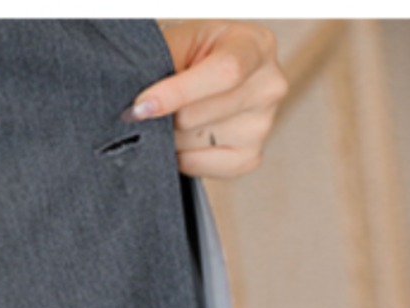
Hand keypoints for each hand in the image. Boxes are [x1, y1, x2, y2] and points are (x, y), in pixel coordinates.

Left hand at [123, 20, 288, 178]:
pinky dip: (181, 157)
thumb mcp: (180, 41)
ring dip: (171, 136)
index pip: (225, 72)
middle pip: (200, 113)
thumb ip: (163, 64)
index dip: (178, 93)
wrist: (208, 76)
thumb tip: (141, 109)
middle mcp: (268, 85)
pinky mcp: (250, 156)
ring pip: (195, 142)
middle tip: (151, 109)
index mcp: (254, 45)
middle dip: (165, 116)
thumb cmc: (194, 54)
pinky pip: (201, 165)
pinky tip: (185, 138)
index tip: (140, 107)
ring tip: (175, 117)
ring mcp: (263, 124)